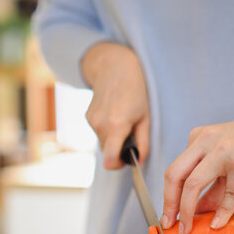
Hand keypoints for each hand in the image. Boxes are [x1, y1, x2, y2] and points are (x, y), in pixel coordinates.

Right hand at [82, 42, 149, 168]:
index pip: (110, 160)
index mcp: (116, 126)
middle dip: (118, 149)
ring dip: (113, 138)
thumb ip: (143, 141)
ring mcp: (91, 120)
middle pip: (107, 152)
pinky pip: (98, 132)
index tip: (127, 159)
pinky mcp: (87, 117)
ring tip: (123, 120)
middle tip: (131, 134)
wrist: (115, 68)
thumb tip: (139, 159)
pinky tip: (114, 114)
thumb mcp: (145, 117)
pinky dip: (107, 129)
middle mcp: (100, 125)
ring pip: (103, 142)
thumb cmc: (136, 91)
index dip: (118, 165)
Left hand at [160, 78, 233, 233]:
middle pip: (175, 176)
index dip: (167, 196)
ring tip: (187, 228)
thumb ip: (212, 182)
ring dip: (189, 211)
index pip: (174, 170)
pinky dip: (222, 211)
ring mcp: (222, 151)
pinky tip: (218, 223)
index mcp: (198, 138)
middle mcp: (205, 141)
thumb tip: (197, 211)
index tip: (167, 216)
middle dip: (170, 204)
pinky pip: (228, 193)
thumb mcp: (225, 158)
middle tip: (170, 224)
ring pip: (194, 184)